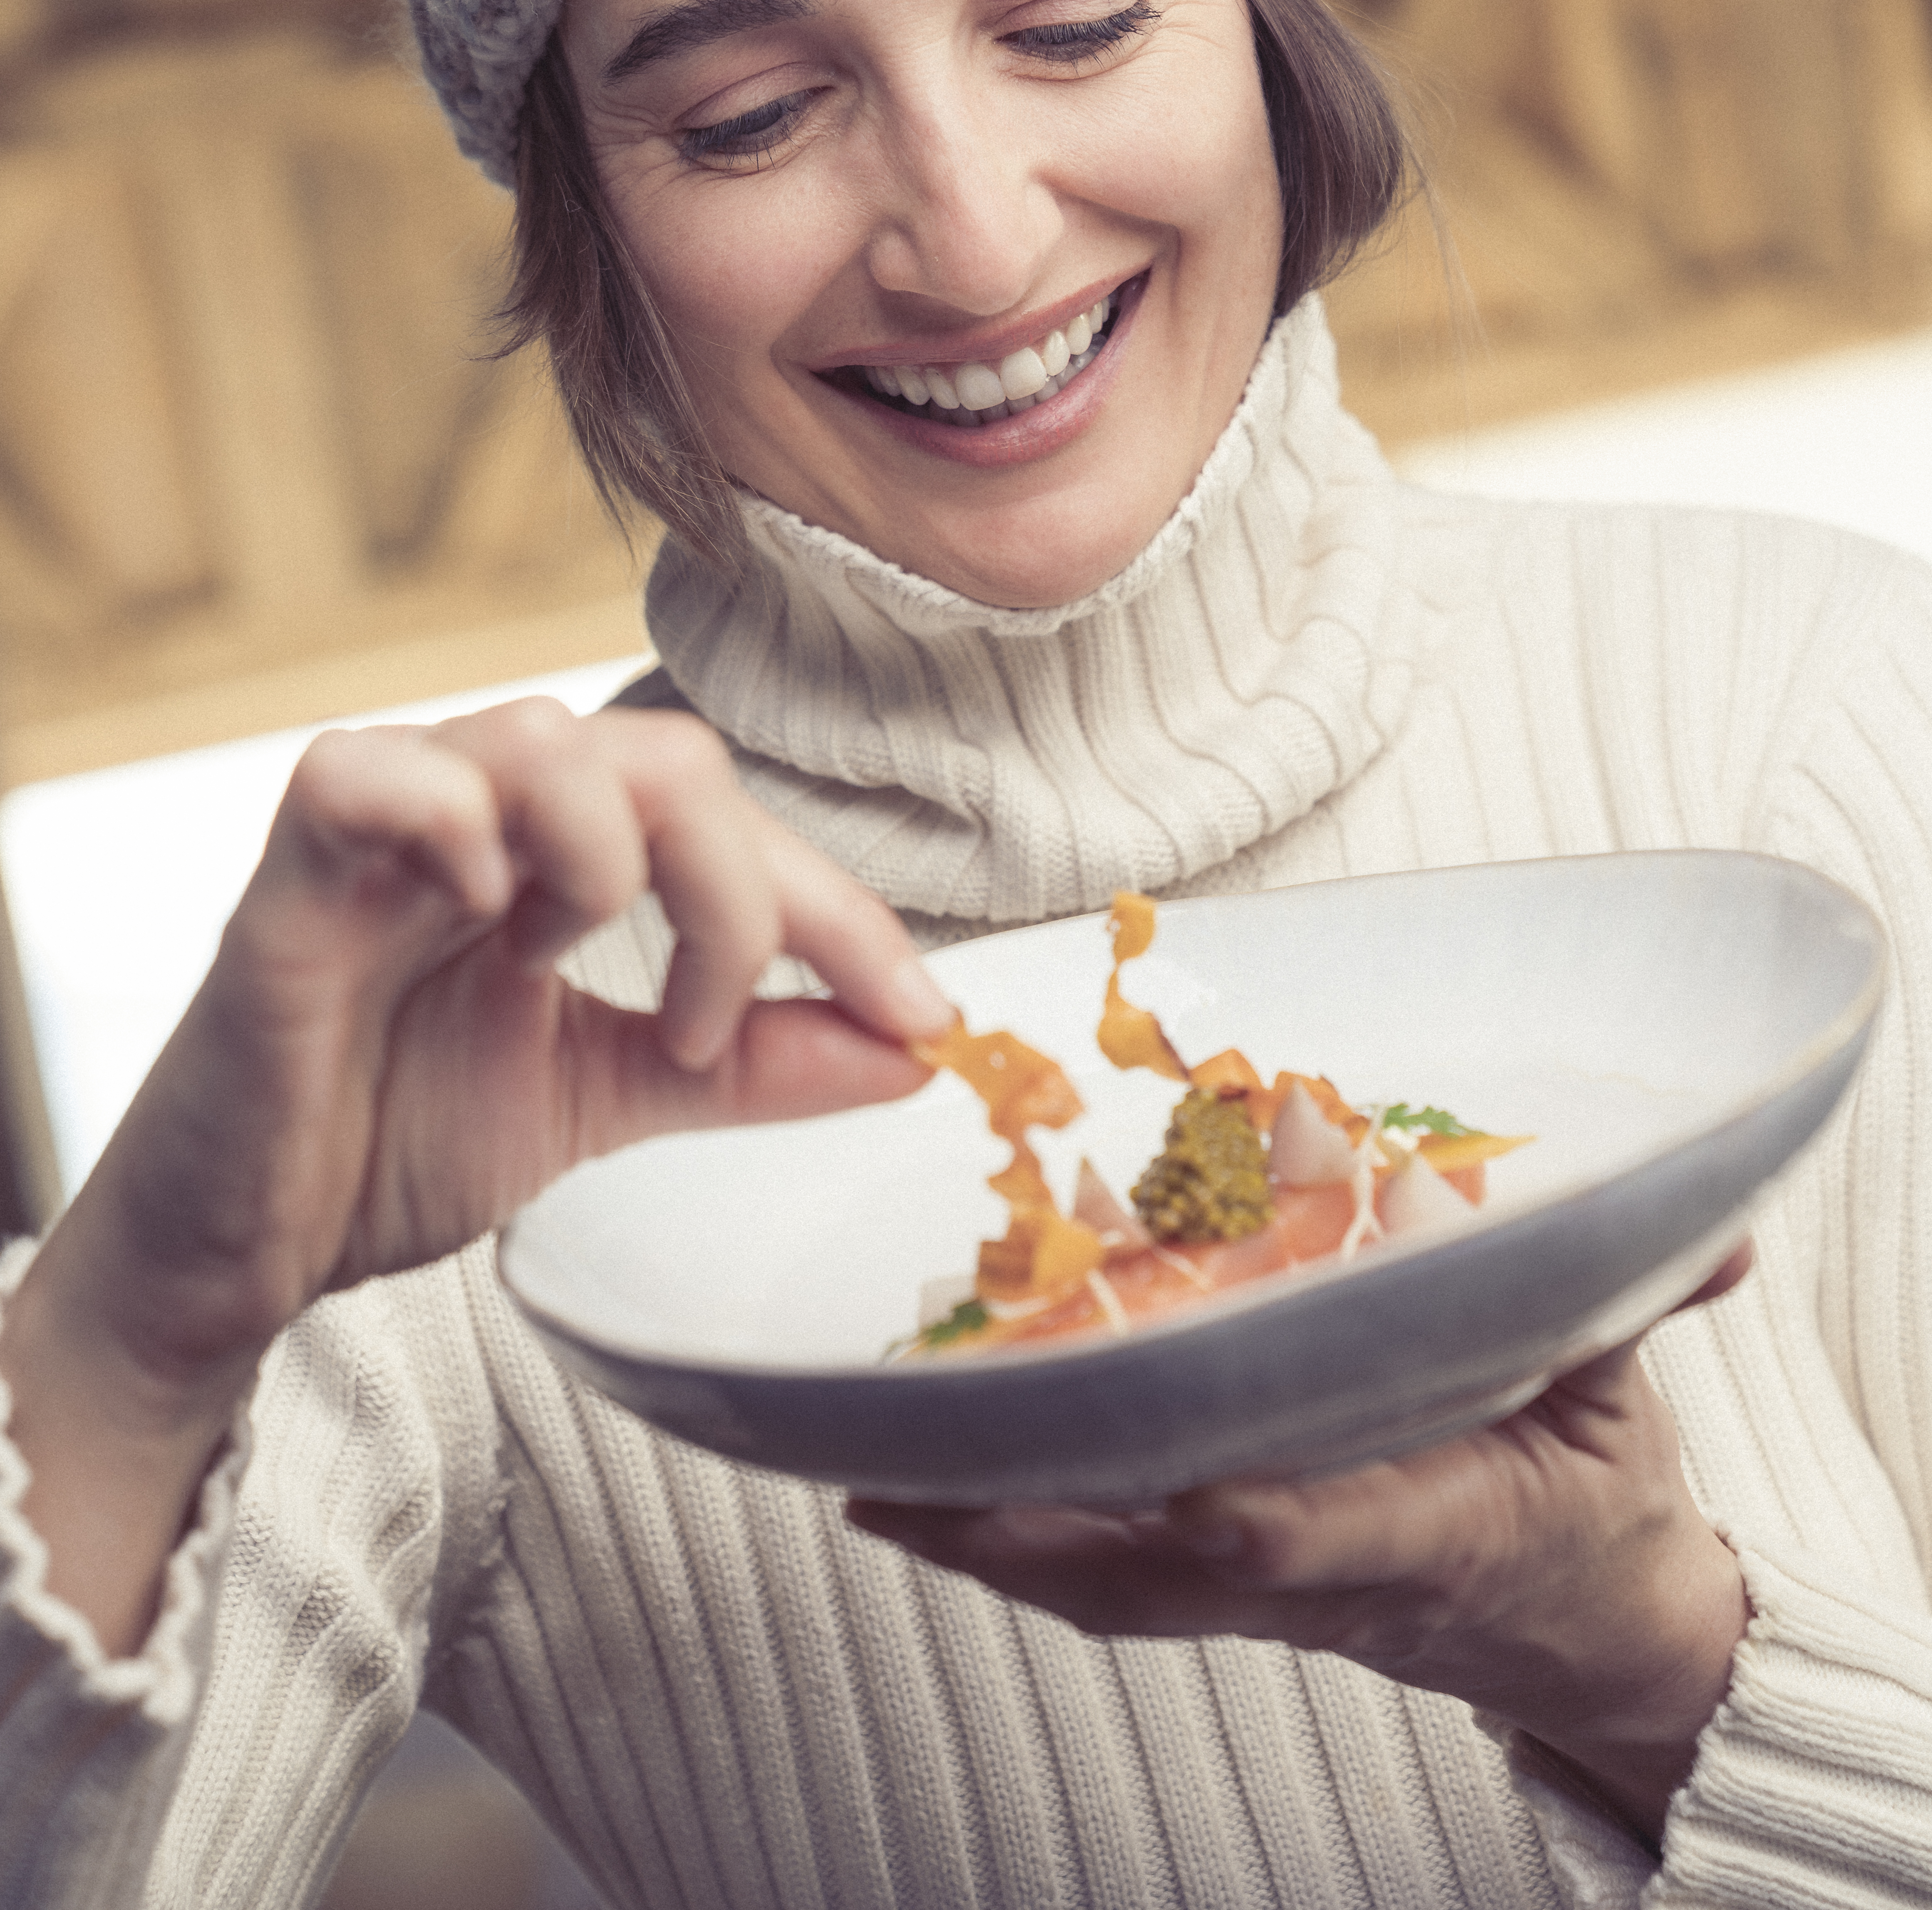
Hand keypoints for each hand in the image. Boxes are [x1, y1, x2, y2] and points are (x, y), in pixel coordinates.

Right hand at [4, 701, 948, 1650]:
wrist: (242, 1251)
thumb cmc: (396, 1144)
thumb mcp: (611, 1099)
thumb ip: (756, 1066)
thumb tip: (913, 1051)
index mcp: (559, 852)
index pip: (730, 819)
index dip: (841, 910)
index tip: (919, 1018)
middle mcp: (481, 814)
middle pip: (658, 756)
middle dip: (737, 889)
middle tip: (715, 1029)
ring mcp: (381, 831)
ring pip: (534, 736)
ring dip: (606, 852)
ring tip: (584, 971)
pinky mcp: (287, 876)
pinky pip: (365, 772)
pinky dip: (447, 821)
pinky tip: (484, 911)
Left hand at [851, 1248, 1753, 1846]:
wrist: (1586, 1620)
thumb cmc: (1590, 1498)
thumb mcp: (1623, 1400)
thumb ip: (1641, 1311)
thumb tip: (1713, 1238)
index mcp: (1434, 1530)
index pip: (1335, 1533)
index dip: (1261, 1525)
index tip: (1194, 1499)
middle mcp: (1325, 1570)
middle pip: (1166, 1572)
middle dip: (1044, 1533)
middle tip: (914, 1483)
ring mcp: (1266, 1586)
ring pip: (1108, 1579)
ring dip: (994, 1536)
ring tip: (869, 1480)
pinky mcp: (1230, 1578)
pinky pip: (1103, 1571)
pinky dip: (1011, 1539)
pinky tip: (918, 1497)